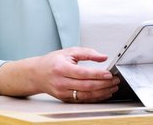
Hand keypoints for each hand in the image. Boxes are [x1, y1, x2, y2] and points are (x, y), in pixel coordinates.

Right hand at [0, 47, 120, 101]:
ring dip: (101, 93)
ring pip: (85, 95)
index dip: (97, 74)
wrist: (37, 74)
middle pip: (86, 86)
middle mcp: (61, 82)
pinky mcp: (65, 99)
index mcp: (61, 68)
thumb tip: (103, 57)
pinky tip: (103, 93)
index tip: (109, 74)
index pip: (82, 73)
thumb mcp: (69, 51)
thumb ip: (88, 53)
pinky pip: (82, 100)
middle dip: (103, 84)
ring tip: (112, 87)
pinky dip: (95, 97)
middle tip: (115, 81)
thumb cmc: (53, 62)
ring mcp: (62, 92)